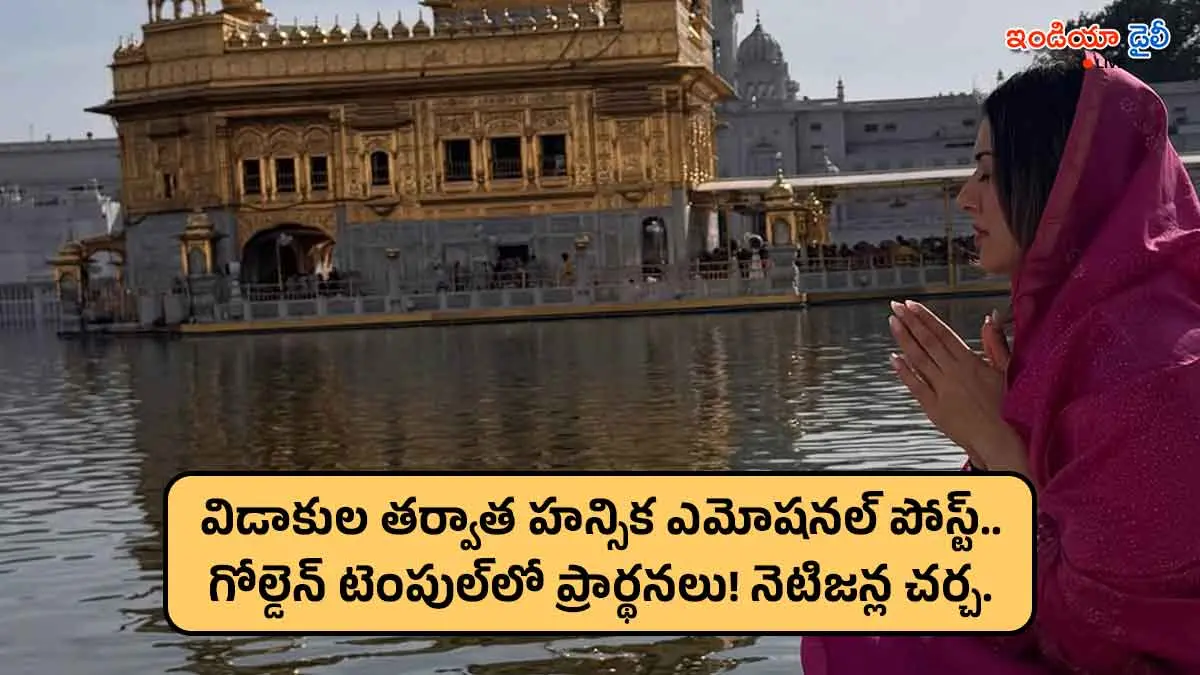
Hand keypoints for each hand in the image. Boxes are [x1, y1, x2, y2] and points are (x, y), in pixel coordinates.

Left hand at [887, 300, 1024, 472]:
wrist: (1000, 439)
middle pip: (928, 342)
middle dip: (911, 322)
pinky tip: (894, 358)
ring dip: (904, 340)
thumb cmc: (1007, 406)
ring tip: (893, 323)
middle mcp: (953, 373)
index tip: (912, 305)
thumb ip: (995, 342)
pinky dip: (904, 371)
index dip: (926, 318)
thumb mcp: (1006, 370)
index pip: (943, 334)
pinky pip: (915, 386)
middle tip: (897, 307)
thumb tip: (991, 317)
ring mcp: (942, 390)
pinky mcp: (934, 408)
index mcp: (970, 362)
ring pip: (918, 359)